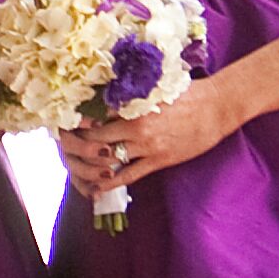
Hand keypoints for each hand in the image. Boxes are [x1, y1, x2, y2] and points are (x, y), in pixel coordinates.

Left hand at [59, 70, 248, 199]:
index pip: (95, 112)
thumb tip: (107, 94)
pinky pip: (129, 175)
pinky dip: (110, 183)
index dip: (77, 118)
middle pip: (95, 137)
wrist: (216, 107)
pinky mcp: (158, 160)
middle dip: (77, 142)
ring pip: (108, 158)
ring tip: (74, 168)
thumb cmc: (186, 93)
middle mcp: (136, 126)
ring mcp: (147, 145)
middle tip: (62, 145)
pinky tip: (97, 189)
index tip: (63, 120)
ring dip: (90, 164)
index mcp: (133, 103)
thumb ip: (131, 94)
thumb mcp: (155, 88)